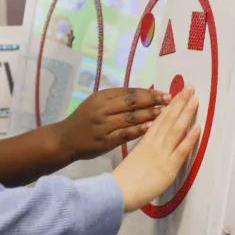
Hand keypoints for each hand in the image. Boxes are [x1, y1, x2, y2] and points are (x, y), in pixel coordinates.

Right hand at [53, 87, 170, 161]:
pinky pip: (125, 134)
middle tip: (169, 99)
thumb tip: (143, 94)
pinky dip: (140, 130)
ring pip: (130, 118)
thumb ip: (116, 100)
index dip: (148, 92)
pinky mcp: (104, 141)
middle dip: (152, 100)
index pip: (129, 92)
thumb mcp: (96, 103)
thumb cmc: (84, 120)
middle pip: (132, 102)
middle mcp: (101, 109)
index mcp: (101, 97)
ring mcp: (103, 126)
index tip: (164, 92)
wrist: (65, 139)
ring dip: (149, 114)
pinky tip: (152, 128)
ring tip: (165, 113)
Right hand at [111, 87, 200, 212]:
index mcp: (145, 141)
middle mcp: (154, 143)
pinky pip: (181, 150)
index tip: (177, 93)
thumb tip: (151, 144)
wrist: (118, 191)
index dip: (170, 105)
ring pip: (176, 129)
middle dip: (180, 102)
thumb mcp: (134, 158)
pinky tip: (198, 127)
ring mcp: (162, 154)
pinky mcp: (168, 167)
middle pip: (168, 119)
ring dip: (187, 113)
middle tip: (189, 88)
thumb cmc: (123, 179)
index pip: (159, 119)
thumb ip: (144, 150)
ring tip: (195, 99)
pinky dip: (190, 137)